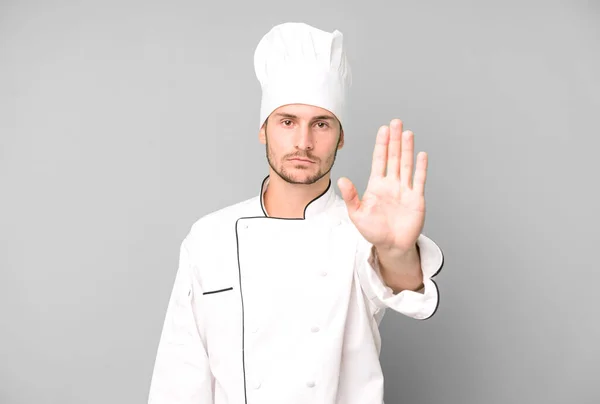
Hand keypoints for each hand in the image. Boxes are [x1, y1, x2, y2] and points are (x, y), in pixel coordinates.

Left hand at [337, 119, 427, 253]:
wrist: (391, 246)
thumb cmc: (374, 231)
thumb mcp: (357, 214)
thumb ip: (351, 196)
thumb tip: (342, 180)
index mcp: (377, 185)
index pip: (379, 160)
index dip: (381, 144)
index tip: (383, 129)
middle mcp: (391, 184)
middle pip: (393, 157)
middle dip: (394, 140)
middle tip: (396, 122)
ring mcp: (404, 190)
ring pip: (406, 165)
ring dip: (407, 149)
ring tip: (407, 133)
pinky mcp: (416, 199)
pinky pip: (419, 180)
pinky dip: (420, 168)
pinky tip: (421, 154)